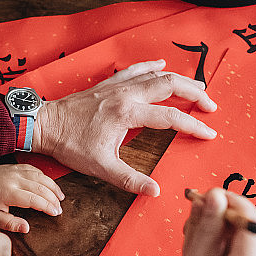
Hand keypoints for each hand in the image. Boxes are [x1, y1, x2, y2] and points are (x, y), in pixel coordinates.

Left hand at [0, 164, 64, 232]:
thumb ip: (10, 223)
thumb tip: (26, 228)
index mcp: (9, 192)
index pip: (34, 199)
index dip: (47, 206)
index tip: (56, 213)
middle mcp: (14, 179)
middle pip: (40, 187)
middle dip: (53, 198)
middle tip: (60, 208)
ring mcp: (15, 171)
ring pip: (40, 176)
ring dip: (52, 186)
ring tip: (60, 197)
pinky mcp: (15, 166)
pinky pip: (34, 169)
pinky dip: (44, 177)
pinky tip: (49, 184)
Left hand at [33, 60, 217, 196]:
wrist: (45, 124)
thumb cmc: (70, 144)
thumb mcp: (101, 167)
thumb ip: (129, 179)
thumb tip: (154, 191)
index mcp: (127, 114)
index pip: (170, 118)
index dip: (193, 125)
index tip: (208, 133)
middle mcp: (126, 94)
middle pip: (170, 85)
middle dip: (195, 94)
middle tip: (211, 105)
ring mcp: (117, 86)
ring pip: (156, 75)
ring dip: (179, 80)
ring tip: (197, 88)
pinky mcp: (109, 84)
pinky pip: (135, 69)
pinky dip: (152, 66)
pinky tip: (162, 63)